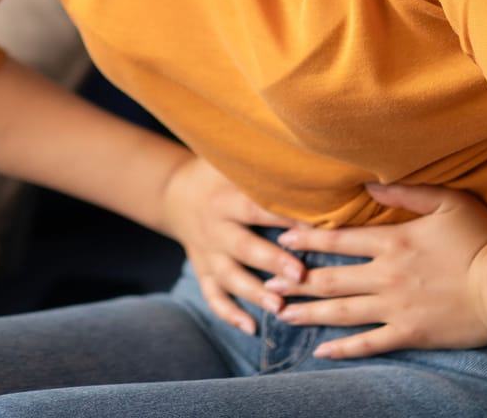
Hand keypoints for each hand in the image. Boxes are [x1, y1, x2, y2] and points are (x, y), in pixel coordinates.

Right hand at [158, 153, 310, 335]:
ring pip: (229, 277)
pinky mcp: (202, 270)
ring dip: (253, 293)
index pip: (256, 207)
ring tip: (279, 306)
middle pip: (243, 246)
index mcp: (225, 198)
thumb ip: (264, 164)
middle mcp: (214, 227)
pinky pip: (213, 296)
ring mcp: (207, 252)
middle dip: (271, 261)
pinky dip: (230, 313)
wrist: (174, 192)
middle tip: (299, 274)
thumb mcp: (231, 161)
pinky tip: (251, 327)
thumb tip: (310, 160)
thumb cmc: (218, 174)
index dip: (282, 216)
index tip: (312, 226)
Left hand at [261, 182, 486, 358]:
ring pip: (341, 311)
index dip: (307, 240)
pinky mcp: (411, 333)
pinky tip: (320, 350)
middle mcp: (386, 275)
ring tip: (281, 314)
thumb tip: (367, 185)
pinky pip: (369, 343)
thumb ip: (405, 192)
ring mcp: (396, 307)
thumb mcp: (447, 202)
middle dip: (295, 281)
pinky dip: (343, 348)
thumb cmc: (482, 239)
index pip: (339, 240)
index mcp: (392, 241)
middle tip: (266, 284)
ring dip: (308, 313)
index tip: (281, 239)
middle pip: (330, 278)